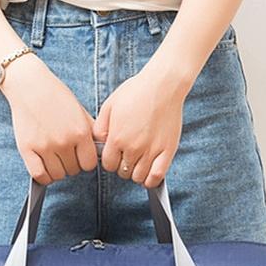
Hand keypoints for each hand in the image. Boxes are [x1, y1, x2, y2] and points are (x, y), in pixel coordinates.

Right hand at [0, 53, 98, 184]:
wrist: (30, 85)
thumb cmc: (56, 96)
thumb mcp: (80, 111)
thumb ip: (90, 132)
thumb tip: (100, 151)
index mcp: (80, 132)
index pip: (89, 164)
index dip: (85, 162)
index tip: (80, 156)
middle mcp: (64, 141)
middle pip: (73, 170)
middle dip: (71, 164)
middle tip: (64, 154)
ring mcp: (45, 146)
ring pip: (57, 175)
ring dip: (57, 171)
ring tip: (54, 159)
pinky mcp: (27, 149)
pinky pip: (39, 175)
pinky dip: (43, 177)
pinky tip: (44, 168)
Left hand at [92, 64, 189, 187]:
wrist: (163, 84)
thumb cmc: (136, 92)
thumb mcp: (109, 106)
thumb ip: (100, 128)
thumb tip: (97, 144)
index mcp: (117, 138)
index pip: (108, 165)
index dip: (110, 161)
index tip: (115, 155)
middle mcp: (133, 147)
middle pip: (122, 172)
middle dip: (122, 166)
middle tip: (127, 156)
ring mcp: (151, 150)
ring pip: (138, 177)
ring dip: (136, 173)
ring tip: (138, 162)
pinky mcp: (167, 151)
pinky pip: (157, 176)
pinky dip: (151, 180)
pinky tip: (148, 174)